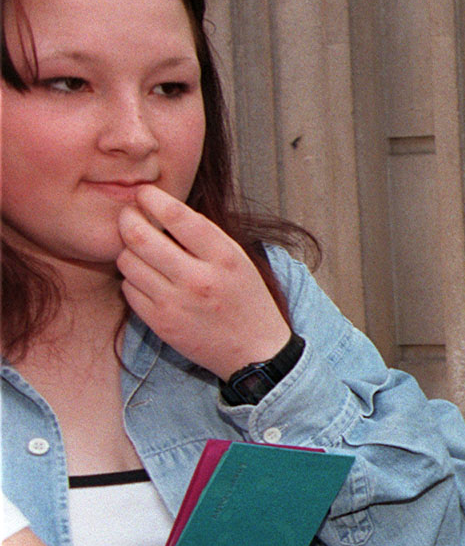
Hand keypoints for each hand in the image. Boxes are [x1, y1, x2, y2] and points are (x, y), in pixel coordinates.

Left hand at [116, 184, 291, 380]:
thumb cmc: (246, 298)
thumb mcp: (237, 259)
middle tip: (128, 215)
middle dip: (128, 219)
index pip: (177, 216)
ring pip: (128, 262)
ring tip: (140, 250)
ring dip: (128, 250)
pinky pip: (129, 289)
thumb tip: (160, 208)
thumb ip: (203, 235)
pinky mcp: (160, 323)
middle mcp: (199, 279)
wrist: (255, 351)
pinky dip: (133, 279)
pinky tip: (148, 278)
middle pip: (141, 237)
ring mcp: (176, 303)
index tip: (145, 194)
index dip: (153, 198)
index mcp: (224, 257)